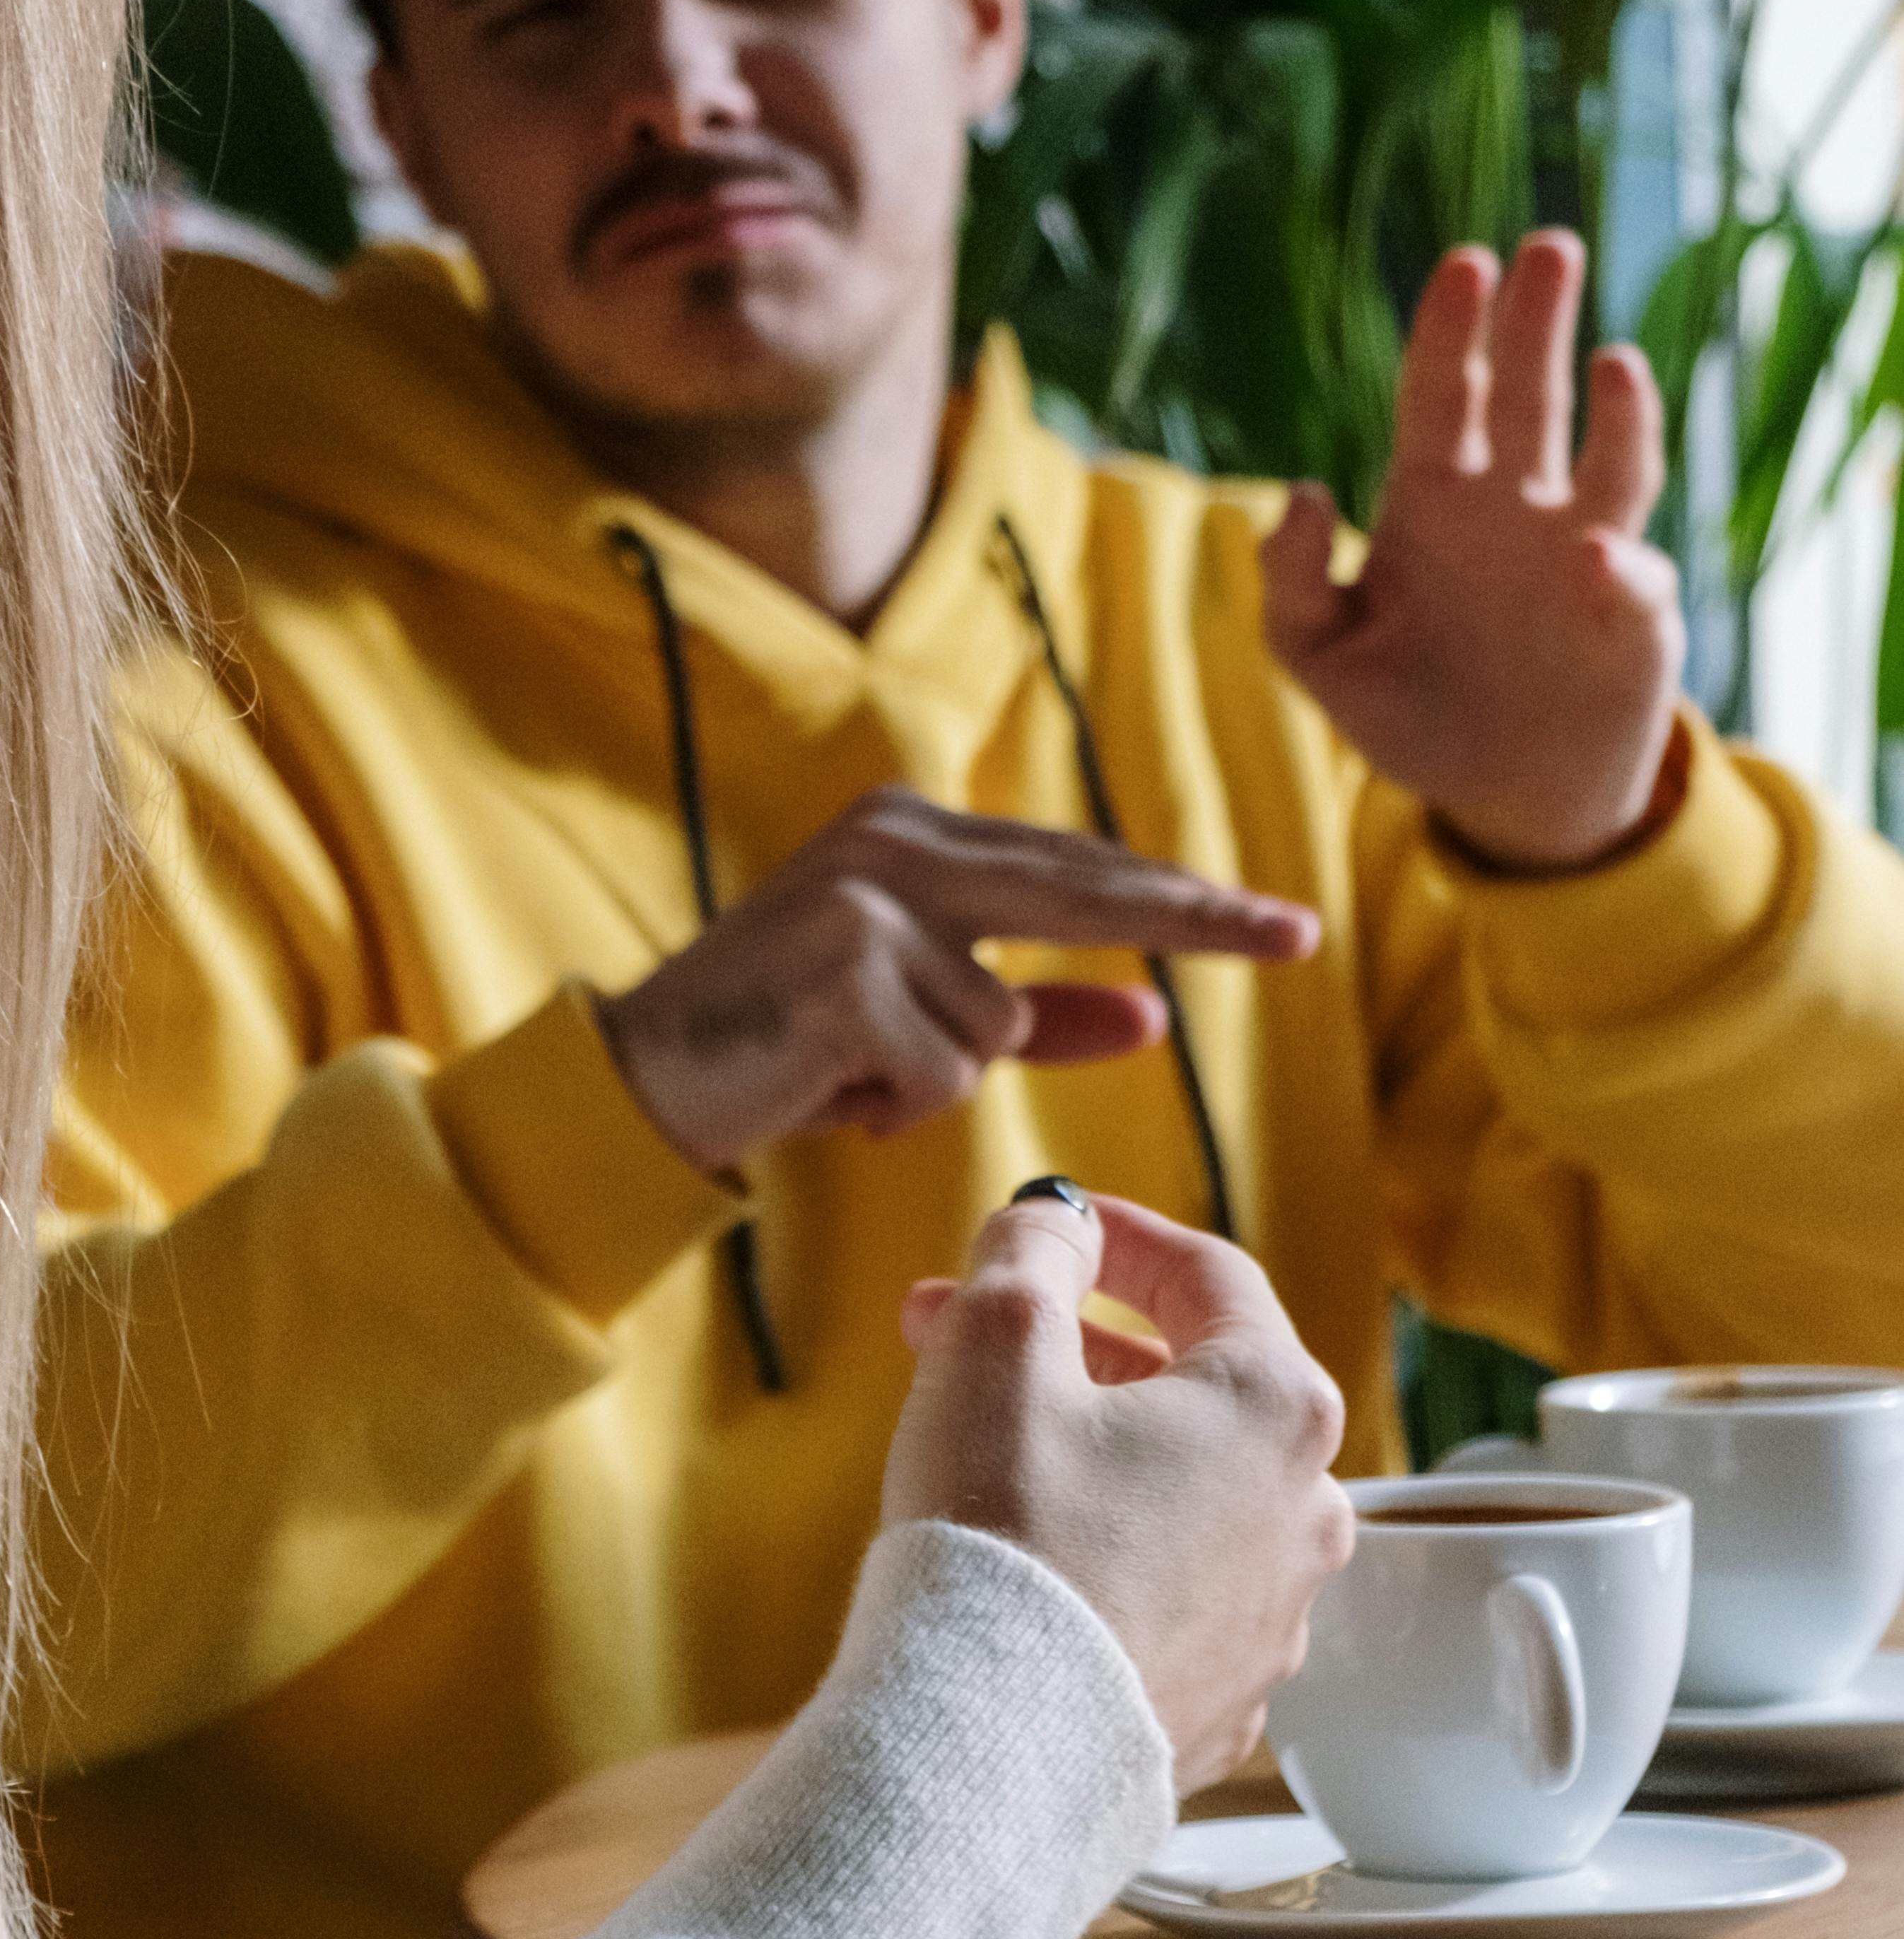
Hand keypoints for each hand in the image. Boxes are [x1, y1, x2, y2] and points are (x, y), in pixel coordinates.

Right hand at [592, 792, 1316, 1174]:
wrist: (641, 1083)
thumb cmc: (784, 1051)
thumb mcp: (927, 1026)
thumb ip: (1040, 1013)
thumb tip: (1155, 1013)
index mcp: (911, 833)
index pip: (1077, 864)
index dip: (1181, 898)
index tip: (1282, 922)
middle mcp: (893, 842)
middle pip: (1079, 889)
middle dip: (1189, 918)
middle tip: (1296, 934)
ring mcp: (867, 899)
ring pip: (995, 1024)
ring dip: (938, 1079)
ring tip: (849, 1076)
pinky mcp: (846, 969)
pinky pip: (944, 1070)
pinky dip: (897, 1105)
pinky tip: (825, 1090)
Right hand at [882, 1186, 1351, 1791]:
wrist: (993, 1745)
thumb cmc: (1004, 1537)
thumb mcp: (997, 1343)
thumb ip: (1033, 1251)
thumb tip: (1057, 1223)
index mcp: (1275, 1407)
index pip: (1208, 1277)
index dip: (1115, 1236)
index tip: (1051, 1226)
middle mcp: (1302, 1513)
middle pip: (1189, 1388)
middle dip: (1068, 1346)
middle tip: (960, 1330)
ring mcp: (1270, 1619)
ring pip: (1179, 1494)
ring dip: (1087, 1447)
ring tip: (977, 1443)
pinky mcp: (1219, 1702)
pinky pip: (1168, 1595)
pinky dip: (1106, 1555)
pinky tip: (1027, 1558)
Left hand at [1261, 232, 1684, 869]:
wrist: (1494, 794)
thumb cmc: (1404, 711)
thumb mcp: (1317, 656)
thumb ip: (1287, 582)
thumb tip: (1299, 491)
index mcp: (1433, 499)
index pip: (1442, 394)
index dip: (1451, 330)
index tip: (1465, 263)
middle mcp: (1515, 506)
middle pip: (1532, 393)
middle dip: (1540, 320)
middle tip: (1550, 245)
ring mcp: (1583, 553)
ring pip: (1610, 460)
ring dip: (1620, 411)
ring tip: (1617, 360)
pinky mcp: (1631, 619)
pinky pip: (1631, 581)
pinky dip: (1617, 568)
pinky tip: (1593, 555)